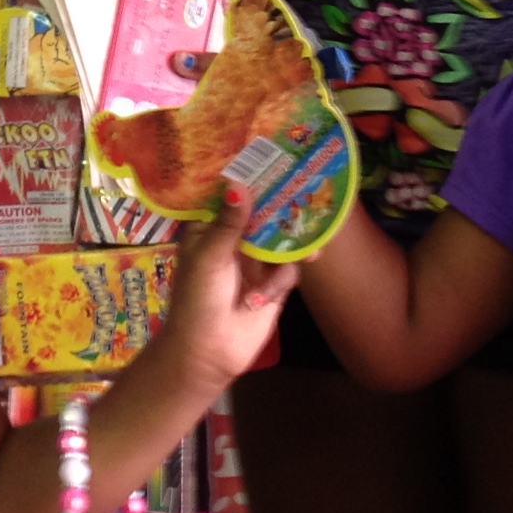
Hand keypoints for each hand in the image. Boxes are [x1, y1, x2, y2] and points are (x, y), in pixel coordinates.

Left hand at [159, 185, 294, 388]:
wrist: (208, 353)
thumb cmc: (198, 301)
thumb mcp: (209, 258)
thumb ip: (229, 224)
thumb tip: (240, 184)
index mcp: (209, 230)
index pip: (232, 196)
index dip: (251, 179)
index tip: (274, 158)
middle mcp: (234, 241)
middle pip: (264, 214)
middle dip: (283, 207)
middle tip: (308, 190)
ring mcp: (255, 262)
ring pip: (283, 240)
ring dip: (294, 243)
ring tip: (314, 242)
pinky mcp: (273, 285)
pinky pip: (289, 269)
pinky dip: (282, 279)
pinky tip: (264, 297)